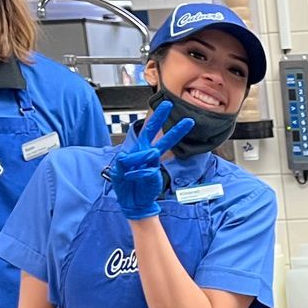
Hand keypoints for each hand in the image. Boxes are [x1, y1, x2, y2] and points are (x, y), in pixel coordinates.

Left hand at [110, 102, 194, 220]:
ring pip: (155, 152)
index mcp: (139, 149)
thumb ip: (128, 159)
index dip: (158, 117)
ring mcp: (153, 165)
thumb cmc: (125, 185)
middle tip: (189, 120)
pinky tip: (131, 178)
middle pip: (163, 139)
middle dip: (175, 129)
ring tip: (135, 166)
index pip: (150, 130)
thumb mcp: (119, 168)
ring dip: (141, 157)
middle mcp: (148, 156)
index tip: (167, 104)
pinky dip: (136, 173)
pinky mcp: (155, 176)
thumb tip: (145, 155)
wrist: (131, 203)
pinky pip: (146, 169)